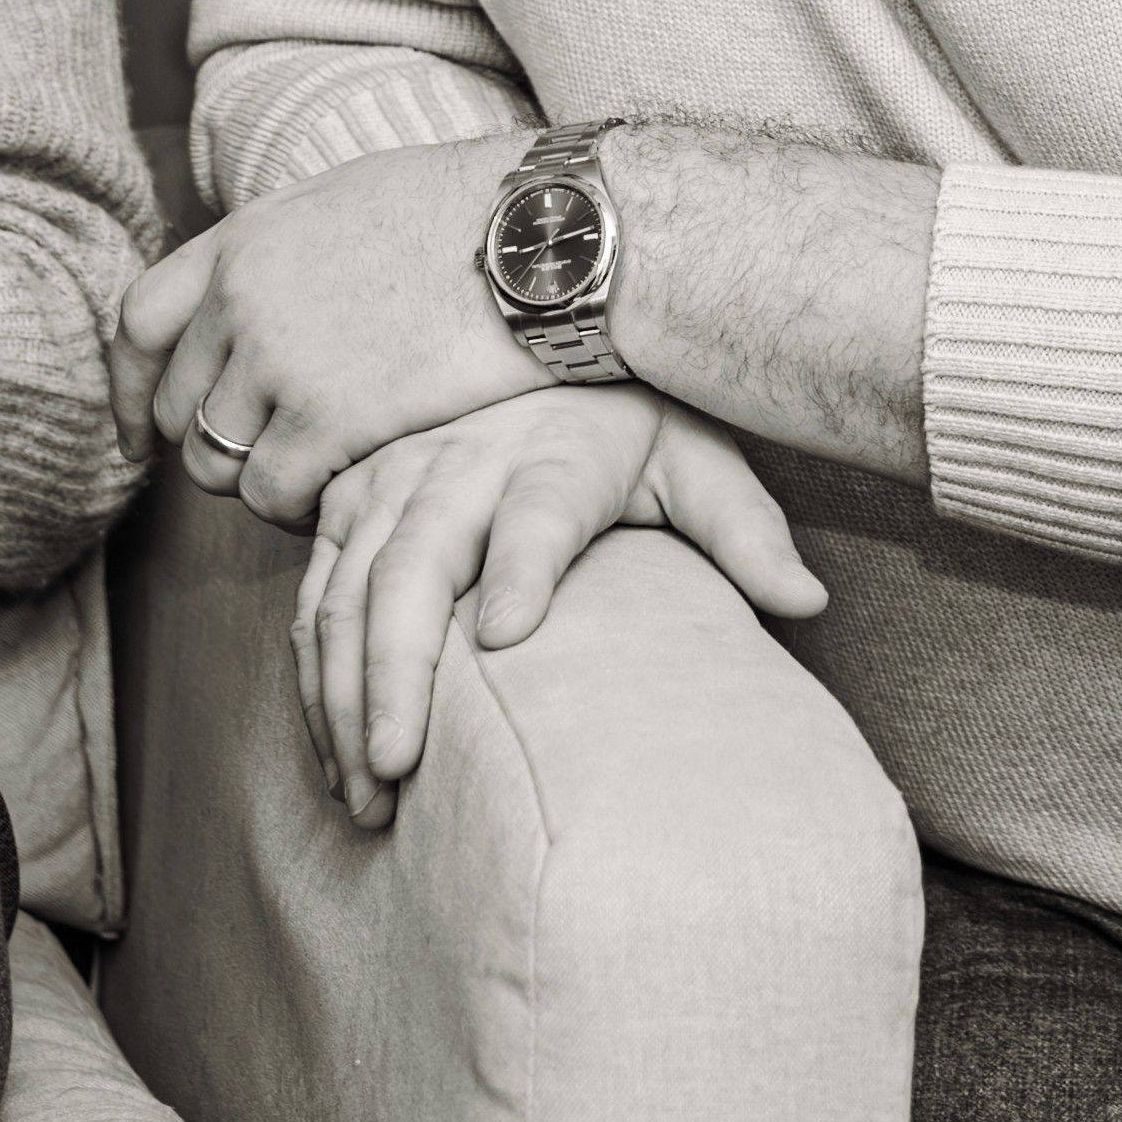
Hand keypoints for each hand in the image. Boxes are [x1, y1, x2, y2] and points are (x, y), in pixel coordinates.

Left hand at [109, 132, 541, 525]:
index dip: (131, 390)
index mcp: (242, 241)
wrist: (536, 236)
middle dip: (214, 446)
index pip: (139, 324)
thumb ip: (283, 252)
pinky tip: (338, 497)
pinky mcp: (329, 416)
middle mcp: (241, 298)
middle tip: (270, 463)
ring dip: (256, 483)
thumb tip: (259, 289)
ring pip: (217, 463)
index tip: (140, 435)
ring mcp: (279, 358)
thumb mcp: (346, 201)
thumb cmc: (467, 215)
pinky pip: (273, 493)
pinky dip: (296, 509)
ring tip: (311, 481)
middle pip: (179, 409)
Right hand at [292, 389, 826, 828]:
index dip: (520, 565)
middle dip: (395, 667)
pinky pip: (316, 595)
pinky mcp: (349, 503)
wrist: (543, 330)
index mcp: (556, 451)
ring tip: (364, 792)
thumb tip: (807, 600)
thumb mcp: (697, 457)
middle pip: (413, 561)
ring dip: (342, 693)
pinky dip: (314, 677)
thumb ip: (744, 529)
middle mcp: (459, 462)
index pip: (539, 512)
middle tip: (396, 768)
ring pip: (346, 589)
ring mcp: (391, 481)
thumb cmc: (630, 421)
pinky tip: (333, 751)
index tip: (505, 635)